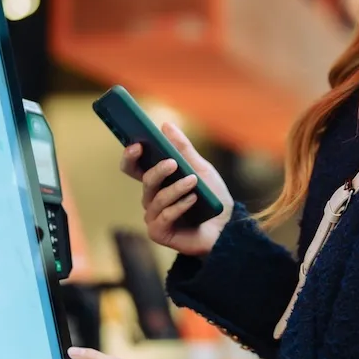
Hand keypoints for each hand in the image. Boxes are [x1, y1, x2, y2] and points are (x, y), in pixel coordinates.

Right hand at [120, 123, 232, 257]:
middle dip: (157, 170)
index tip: (137, 145)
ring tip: (193, 181)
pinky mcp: (158, 232)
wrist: (227, 227)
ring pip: (157, 198)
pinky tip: (193, 199)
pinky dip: (180, 206)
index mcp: (157, 181)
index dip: (130, 156)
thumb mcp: (200, 168)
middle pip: (146, 180)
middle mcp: (151, 198)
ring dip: (176, 188)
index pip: (134, 167)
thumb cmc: (212, 198)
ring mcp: (153, 216)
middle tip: (171, 162)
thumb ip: (183, 148)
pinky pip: (165, 216)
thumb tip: (165, 125)